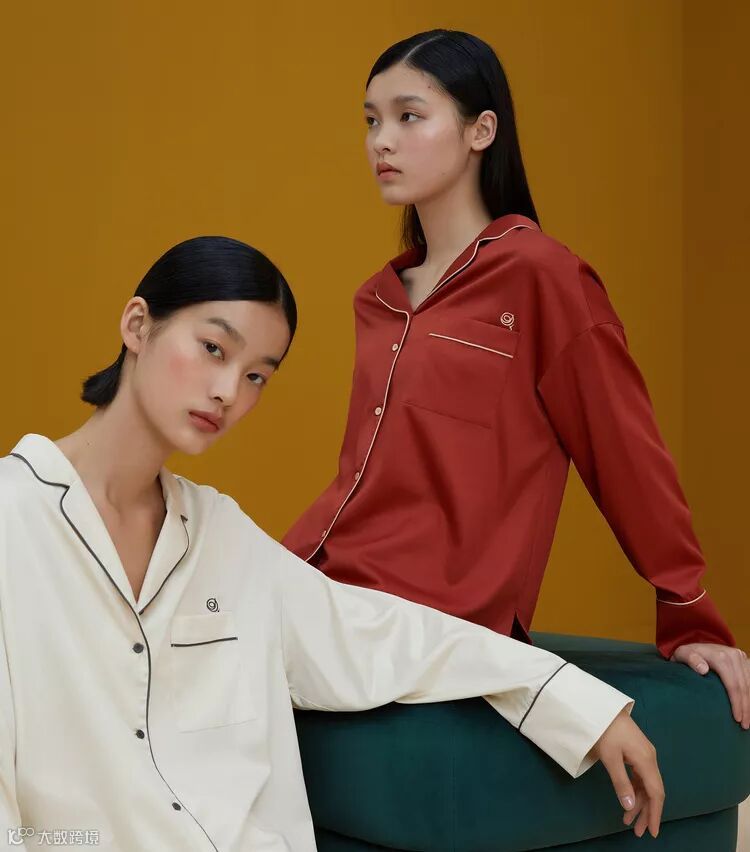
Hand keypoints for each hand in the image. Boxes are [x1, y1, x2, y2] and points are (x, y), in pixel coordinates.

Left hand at [589, 708, 663, 838]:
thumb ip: (621, 782)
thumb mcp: (610, 757)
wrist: (602, 707)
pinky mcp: (637, 751)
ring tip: (628, 820)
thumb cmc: (605, 730)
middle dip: (646, 812)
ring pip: (646, 784)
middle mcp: (650, 758)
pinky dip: (636, 790)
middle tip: (638, 832)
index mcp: (646, 760)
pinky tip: (629, 799)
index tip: (653, 831)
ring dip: (639, 803)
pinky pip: (641, 776)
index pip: (656, 793)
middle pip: (653, 791)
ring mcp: (644, 754)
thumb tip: (629, 806)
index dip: (655, 814)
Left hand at [671, 643, 749, 728]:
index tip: (736, 718)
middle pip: (744, 686)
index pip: (733, 684)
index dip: (736, 703)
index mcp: (720, 657)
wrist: (694, 644)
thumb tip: (703, 669)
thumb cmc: (687, 654)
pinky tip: (748, 706)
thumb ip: (691, 660)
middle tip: (744, 725)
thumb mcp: (682, 654)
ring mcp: (740, 657)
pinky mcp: (744, 659)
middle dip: (746, 708)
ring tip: (747, 720)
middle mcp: (733, 656)